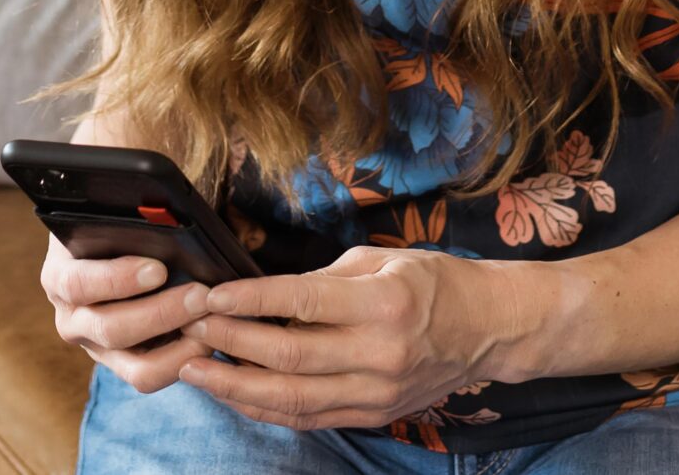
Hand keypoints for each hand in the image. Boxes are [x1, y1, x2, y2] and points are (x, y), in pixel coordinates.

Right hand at [40, 236, 213, 392]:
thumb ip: (130, 221)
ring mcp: (95, 348)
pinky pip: (151, 376)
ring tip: (210, 319)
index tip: (158, 269)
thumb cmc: (116, 229)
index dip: (117, 279)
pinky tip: (207, 338)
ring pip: (135, 367)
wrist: (108, 254)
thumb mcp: (112, 219)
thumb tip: (164, 215)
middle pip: (110, 329)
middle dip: (162, 312)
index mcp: (60, 276)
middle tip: (201, 294)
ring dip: (179, 345)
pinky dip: (182, 361)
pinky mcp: (121, 366)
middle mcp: (71, 318)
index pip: (78, 283)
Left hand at [174, 246, 532, 430]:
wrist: (489, 328)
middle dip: (230, 344)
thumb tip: (270, 294)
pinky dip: (267, 408)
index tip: (211, 294)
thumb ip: (325, 278)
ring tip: (196, 370)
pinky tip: (236, 394)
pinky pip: (310, 419)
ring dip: (236, 387)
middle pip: (289, 358)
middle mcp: (379, 354)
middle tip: (190, 328)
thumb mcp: (383, 259)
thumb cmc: (435, 283)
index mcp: (382, 304)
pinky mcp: (375, 415)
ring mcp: (377, 393)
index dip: (250, 300)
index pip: (302, 302)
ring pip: (292, 400)